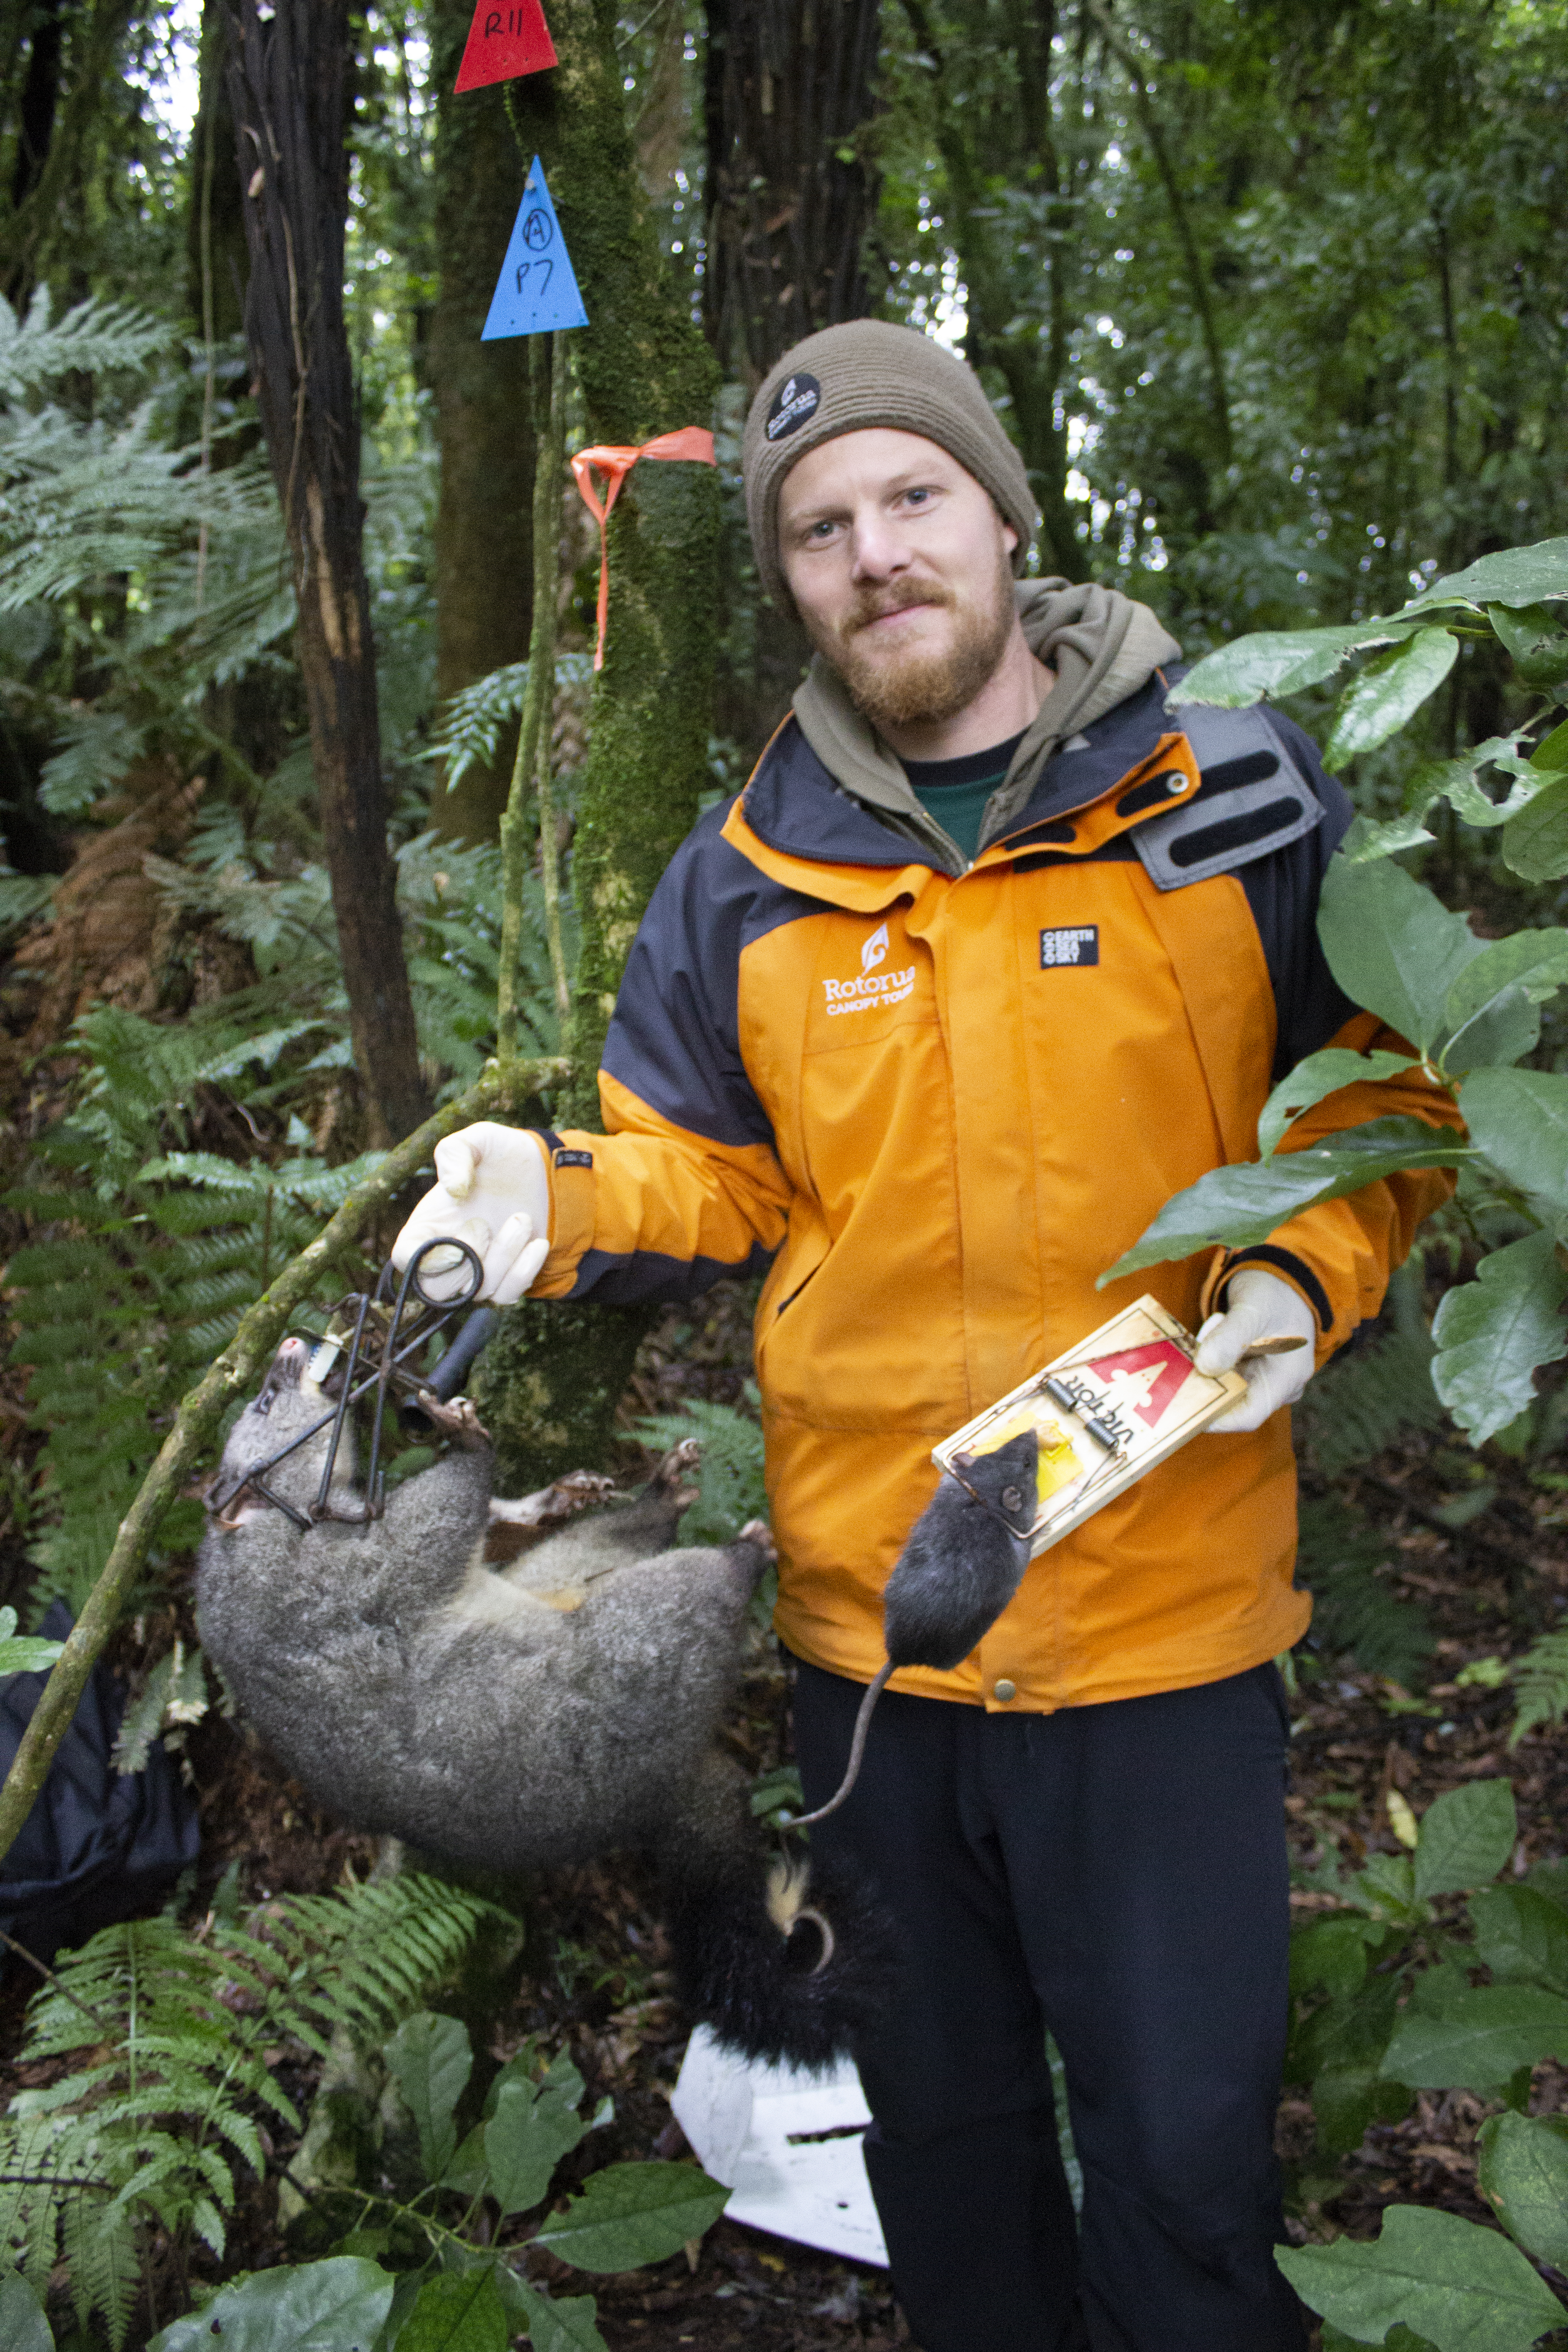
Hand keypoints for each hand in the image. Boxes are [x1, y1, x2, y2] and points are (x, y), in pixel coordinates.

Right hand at [391, 1123, 550, 1305]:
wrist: (543, 1172)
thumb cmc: (502, 1156)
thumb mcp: (478, 1140)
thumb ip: (455, 1153)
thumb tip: (453, 1189)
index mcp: (426, 1225)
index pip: (405, 1259)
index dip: (423, 1261)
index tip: (453, 1244)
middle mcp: (446, 1255)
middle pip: (438, 1289)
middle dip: (467, 1259)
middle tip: (485, 1222)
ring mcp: (476, 1271)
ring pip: (477, 1291)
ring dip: (503, 1256)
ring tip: (521, 1218)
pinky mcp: (505, 1279)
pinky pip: (507, 1295)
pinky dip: (524, 1271)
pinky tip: (537, 1242)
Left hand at [1194, 1268, 1316, 1434]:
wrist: (1285, 1278)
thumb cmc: (1275, 1293)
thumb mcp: (1253, 1310)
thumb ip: (1229, 1338)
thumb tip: (1205, 1366)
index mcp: (1286, 1378)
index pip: (1248, 1416)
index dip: (1214, 1418)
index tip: (1182, 1405)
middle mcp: (1277, 1385)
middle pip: (1233, 1404)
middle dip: (1204, 1387)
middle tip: (1182, 1361)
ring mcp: (1264, 1378)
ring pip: (1226, 1388)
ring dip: (1206, 1369)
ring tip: (1204, 1335)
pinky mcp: (1251, 1368)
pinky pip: (1225, 1374)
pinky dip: (1210, 1361)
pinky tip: (1205, 1339)